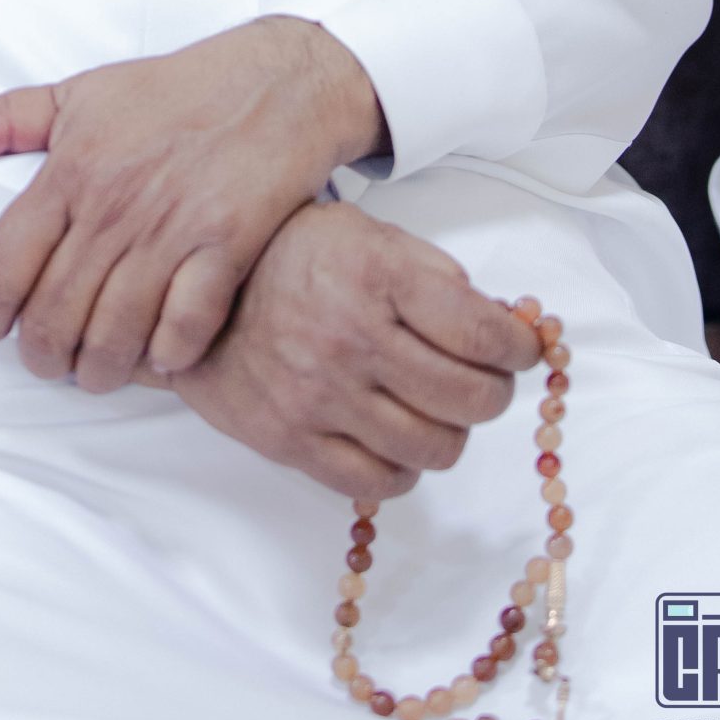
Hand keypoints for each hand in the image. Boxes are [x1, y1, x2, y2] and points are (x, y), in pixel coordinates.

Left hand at [0, 17, 385, 390]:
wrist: (277, 79)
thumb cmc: (174, 89)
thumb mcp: (80, 92)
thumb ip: (4, 118)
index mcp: (71, 168)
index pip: (5, 261)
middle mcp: (114, 204)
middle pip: (56, 311)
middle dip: (42, 355)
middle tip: (45, 364)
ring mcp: (173, 228)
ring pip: (115, 330)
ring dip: (100, 367)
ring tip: (96, 373)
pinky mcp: (228, 244)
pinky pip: (187, 325)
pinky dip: (169, 354)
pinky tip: (160, 359)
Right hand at [145, 203, 540, 498]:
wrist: (196, 290)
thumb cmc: (295, 257)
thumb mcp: (368, 235)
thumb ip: (437, 276)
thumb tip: (506, 324)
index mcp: (376, 276)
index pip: (482, 332)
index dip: (520, 347)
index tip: (522, 348)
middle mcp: (350, 338)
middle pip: (470, 399)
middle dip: (493, 391)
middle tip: (483, 379)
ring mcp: (319, 396)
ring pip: (435, 448)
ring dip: (450, 431)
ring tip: (434, 408)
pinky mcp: (290, 441)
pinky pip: (379, 484)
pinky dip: (402, 468)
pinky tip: (394, 438)